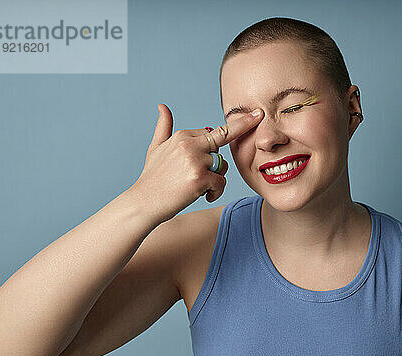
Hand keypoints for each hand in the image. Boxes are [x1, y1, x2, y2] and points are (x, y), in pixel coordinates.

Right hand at [125, 103, 263, 224]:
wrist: (143, 203)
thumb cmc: (152, 177)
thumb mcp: (156, 148)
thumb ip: (164, 127)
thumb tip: (162, 106)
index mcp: (183, 135)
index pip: (215, 133)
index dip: (226, 137)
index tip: (259, 114)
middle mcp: (190, 144)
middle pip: (221, 147)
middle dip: (215, 164)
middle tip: (197, 176)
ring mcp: (195, 161)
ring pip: (222, 166)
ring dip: (215, 180)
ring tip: (197, 188)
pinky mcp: (200, 178)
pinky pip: (221, 183)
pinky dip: (215, 192)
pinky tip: (202, 196)